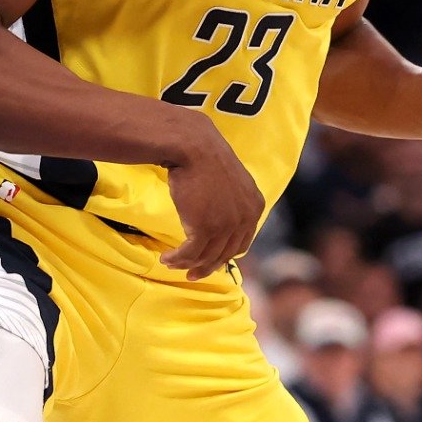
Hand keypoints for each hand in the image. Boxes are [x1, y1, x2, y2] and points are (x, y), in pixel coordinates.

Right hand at [158, 117, 265, 279]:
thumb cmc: (206, 160)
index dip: (224, 255)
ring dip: (187, 265)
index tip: (210, 261)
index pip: (242, 243)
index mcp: (255, 207)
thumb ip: (232, 204)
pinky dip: (177, 260)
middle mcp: (245, 218)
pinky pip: (190, 254)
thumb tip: (222, 225)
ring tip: (172, 263)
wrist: (193, 147)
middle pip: (225, 254)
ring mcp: (226, 225)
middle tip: (191, 274)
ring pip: (206, 257)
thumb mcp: (230, 182)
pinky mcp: (205, 228)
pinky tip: (166, 258)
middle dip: (206, 267)